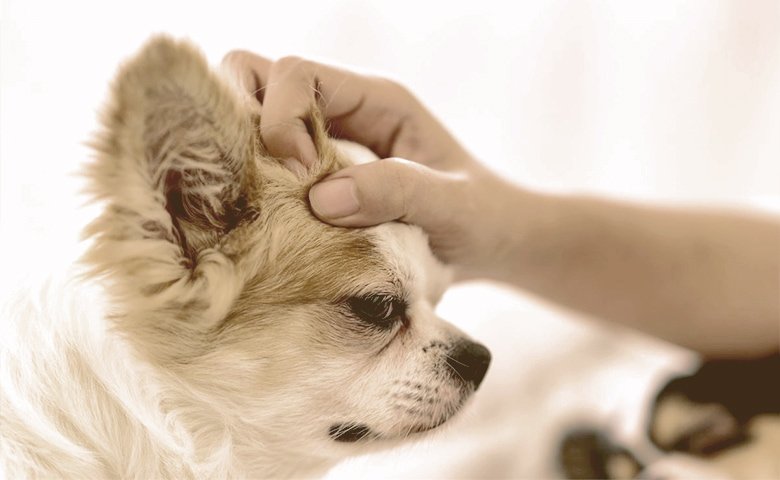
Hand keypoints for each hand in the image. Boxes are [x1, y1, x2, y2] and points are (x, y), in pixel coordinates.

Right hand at [221, 51, 518, 278]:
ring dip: (247, 153)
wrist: (489, 242)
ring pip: (252, 115)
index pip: (297, 73)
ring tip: (267, 200)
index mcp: (377, 100)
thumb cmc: (480, 218)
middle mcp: (344, 108)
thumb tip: (321, 198)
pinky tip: (273, 217)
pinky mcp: (316, 171)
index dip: (281, 118)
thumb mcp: (452, 207)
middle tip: (272, 183)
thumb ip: (397, 193)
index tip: (300, 178)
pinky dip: (255, 180)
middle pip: (257, 77)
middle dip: (248, 124)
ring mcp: (325, 138)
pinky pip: (264, 159)